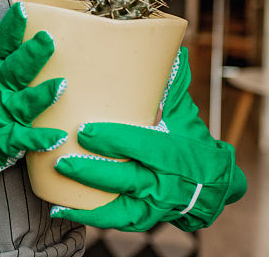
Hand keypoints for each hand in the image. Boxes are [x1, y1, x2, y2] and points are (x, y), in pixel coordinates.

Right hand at [0, 2, 67, 198]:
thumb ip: (12, 66)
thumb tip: (40, 41)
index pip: (2, 47)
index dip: (11, 28)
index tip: (22, 8)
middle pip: (14, 71)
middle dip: (30, 55)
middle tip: (47, 39)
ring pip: (21, 104)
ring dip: (40, 95)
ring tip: (61, 85)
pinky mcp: (4, 142)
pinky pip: (23, 140)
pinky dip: (40, 139)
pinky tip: (57, 137)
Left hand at [49, 47, 246, 231]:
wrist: (211, 185)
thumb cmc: (189, 139)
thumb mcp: (182, 111)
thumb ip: (171, 83)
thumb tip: (170, 47)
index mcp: (174, 152)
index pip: (143, 145)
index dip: (114, 139)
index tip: (84, 129)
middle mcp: (165, 182)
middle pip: (126, 178)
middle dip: (93, 169)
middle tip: (62, 158)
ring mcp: (154, 204)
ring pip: (118, 204)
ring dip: (86, 194)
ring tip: (57, 179)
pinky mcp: (143, 218)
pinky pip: (114, 221)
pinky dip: (87, 217)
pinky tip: (59, 208)